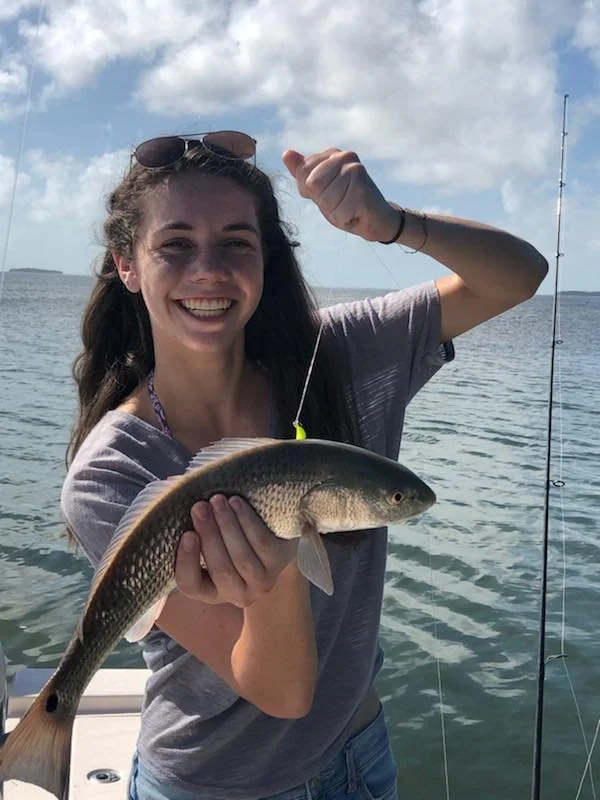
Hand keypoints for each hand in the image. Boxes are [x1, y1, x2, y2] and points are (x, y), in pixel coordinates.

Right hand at [175, 496, 298, 607]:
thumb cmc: (229, 538)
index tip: (187, 534)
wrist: (274, 539)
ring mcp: (261, 581)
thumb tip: (174, 510)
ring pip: (242, 557)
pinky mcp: (279, 562)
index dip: (187, 561)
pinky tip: (237, 503)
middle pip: (220, 569)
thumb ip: (193, 534)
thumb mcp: (208, 542)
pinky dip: (247, 521)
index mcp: (209, 591)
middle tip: (199, 507)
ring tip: (217, 500)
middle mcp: (236, 594)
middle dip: (209, 534)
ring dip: (227, 525)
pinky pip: (262, 543)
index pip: (190, 585)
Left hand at [282, 147, 399, 241]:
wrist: (376, 219)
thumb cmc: (346, 202)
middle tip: (340, 201)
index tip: (328, 192)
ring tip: (348, 206)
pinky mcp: (363, 188)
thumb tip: (286, 153)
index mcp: (332, 153)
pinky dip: (344, 219)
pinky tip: (355, 213)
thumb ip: (303, 172)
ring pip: (325, 200)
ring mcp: (355, 170)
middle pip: (313, 185)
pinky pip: (338, 212)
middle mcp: (345, 156)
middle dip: (323, 201)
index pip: (303, 173)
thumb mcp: (320, 188)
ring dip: (335, 211)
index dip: (311, 191)